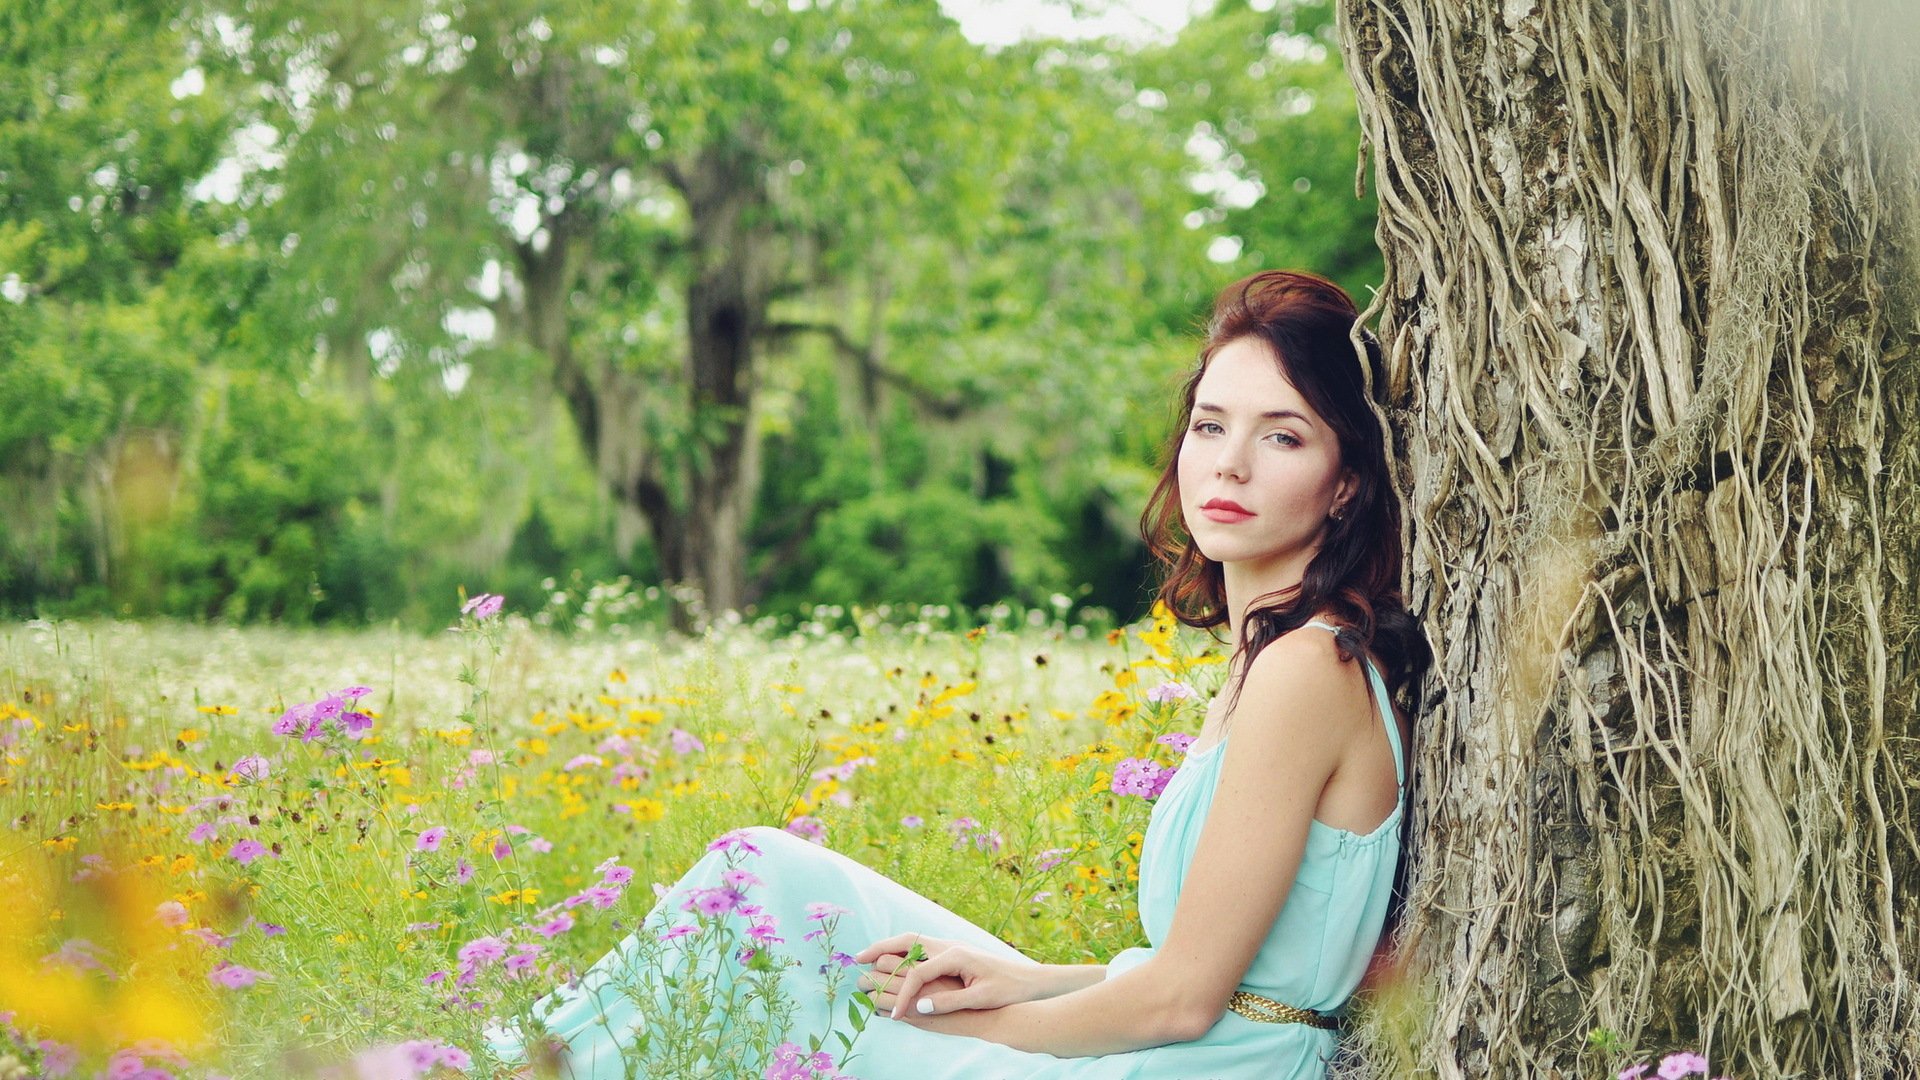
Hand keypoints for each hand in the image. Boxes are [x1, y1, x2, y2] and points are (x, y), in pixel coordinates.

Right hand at [853, 933, 1037, 1019]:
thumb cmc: (1007, 988)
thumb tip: (917, 1007)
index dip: (903, 995)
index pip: (917, 973)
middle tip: (857, 959)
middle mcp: (949, 946)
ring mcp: (950, 946)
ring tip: (868, 957)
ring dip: (889, 947)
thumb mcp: (980, 998)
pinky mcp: (952, 952)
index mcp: (954, 955)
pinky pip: (920, 948)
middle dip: (880, 949)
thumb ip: (948, 1001)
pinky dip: (902, 951)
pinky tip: (893, 962)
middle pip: (906, 942)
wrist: (1028, 979)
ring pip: (912, 941)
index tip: (896, 1016)